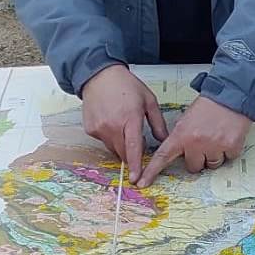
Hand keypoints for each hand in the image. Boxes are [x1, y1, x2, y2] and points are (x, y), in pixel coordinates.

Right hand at [81, 64, 166, 182]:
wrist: (99, 76)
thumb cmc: (126, 86)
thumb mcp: (148, 100)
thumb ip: (157, 122)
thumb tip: (164, 141)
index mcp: (130, 118)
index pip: (133, 147)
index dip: (135, 165)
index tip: (136, 178)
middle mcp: (112, 125)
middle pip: (123, 152)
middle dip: (131, 153)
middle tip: (134, 137)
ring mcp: (99, 128)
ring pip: (113, 148)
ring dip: (120, 144)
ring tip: (121, 124)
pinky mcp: (90, 129)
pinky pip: (103, 141)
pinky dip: (109, 136)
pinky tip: (110, 120)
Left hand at [139, 95, 251, 187]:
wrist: (231, 96)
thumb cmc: (208, 106)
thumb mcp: (186, 119)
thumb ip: (180, 136)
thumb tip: (179, 152)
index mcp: (181, 134)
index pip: (162, 156)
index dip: (151, 171)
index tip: (142, 182)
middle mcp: (196, 142)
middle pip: (193, 167)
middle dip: (197, 158)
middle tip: (203, 143)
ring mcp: (214, 146)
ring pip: (211, 165)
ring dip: (213, 155)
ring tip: (216, 138)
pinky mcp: (231, 147)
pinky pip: (227, 159)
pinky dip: (227, 151)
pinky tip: (226, 137)